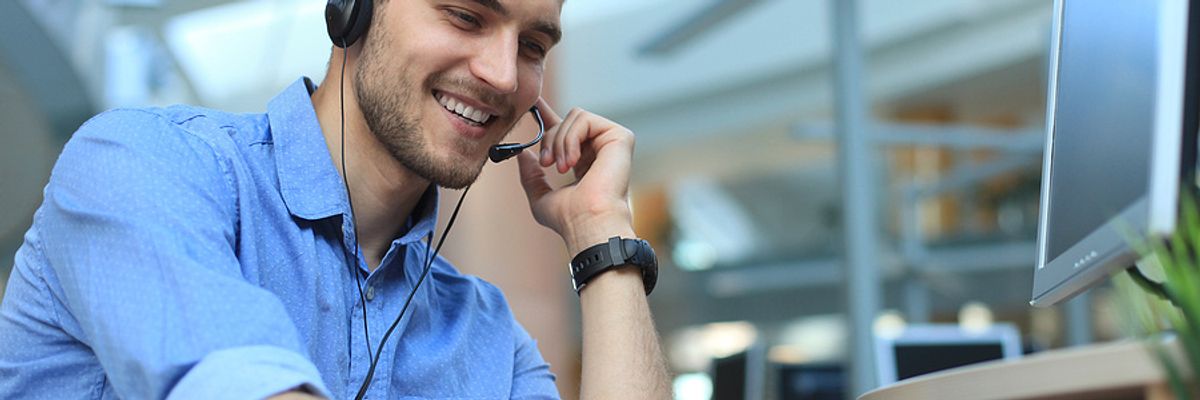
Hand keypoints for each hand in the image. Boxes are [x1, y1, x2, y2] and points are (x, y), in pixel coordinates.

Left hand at [516, 98, 636, 254]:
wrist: (588, 223)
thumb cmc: (569, 219)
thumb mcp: (540, 197)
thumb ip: (530, 175)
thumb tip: (523, 153)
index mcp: (584, 161)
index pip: (566, 130)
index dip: (548, 115)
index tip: (532, 104)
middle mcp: (598, 149)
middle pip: (565, 121)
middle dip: (549, 138)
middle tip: (546, 163)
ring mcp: (611, 142)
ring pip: (574, 116)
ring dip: (560, 141)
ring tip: (561, 167)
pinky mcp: (620, 136)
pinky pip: (584, 118)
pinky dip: (571, 138)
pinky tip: (573, 161)